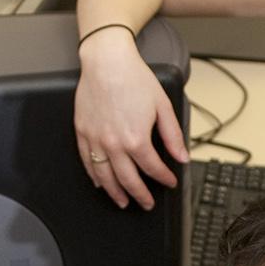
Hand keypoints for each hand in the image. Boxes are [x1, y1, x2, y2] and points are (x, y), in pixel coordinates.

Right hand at [75, 29, 186, 208]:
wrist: (107, 62)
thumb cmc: (134, 78)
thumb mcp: (163, 106)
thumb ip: (172, 135)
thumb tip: (181, 157)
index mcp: (136, 139)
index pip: (153, 168)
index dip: (164, 178)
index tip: (169, 181)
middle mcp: (114, 144)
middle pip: (128, 180)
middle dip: (140, 195)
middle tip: (146, 203)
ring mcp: (96, 140)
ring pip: (105, 177)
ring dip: (116, 193)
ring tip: (123, 201)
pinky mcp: (83, 132)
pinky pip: (87, 162)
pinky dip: (95, 176)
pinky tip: (100, 183)